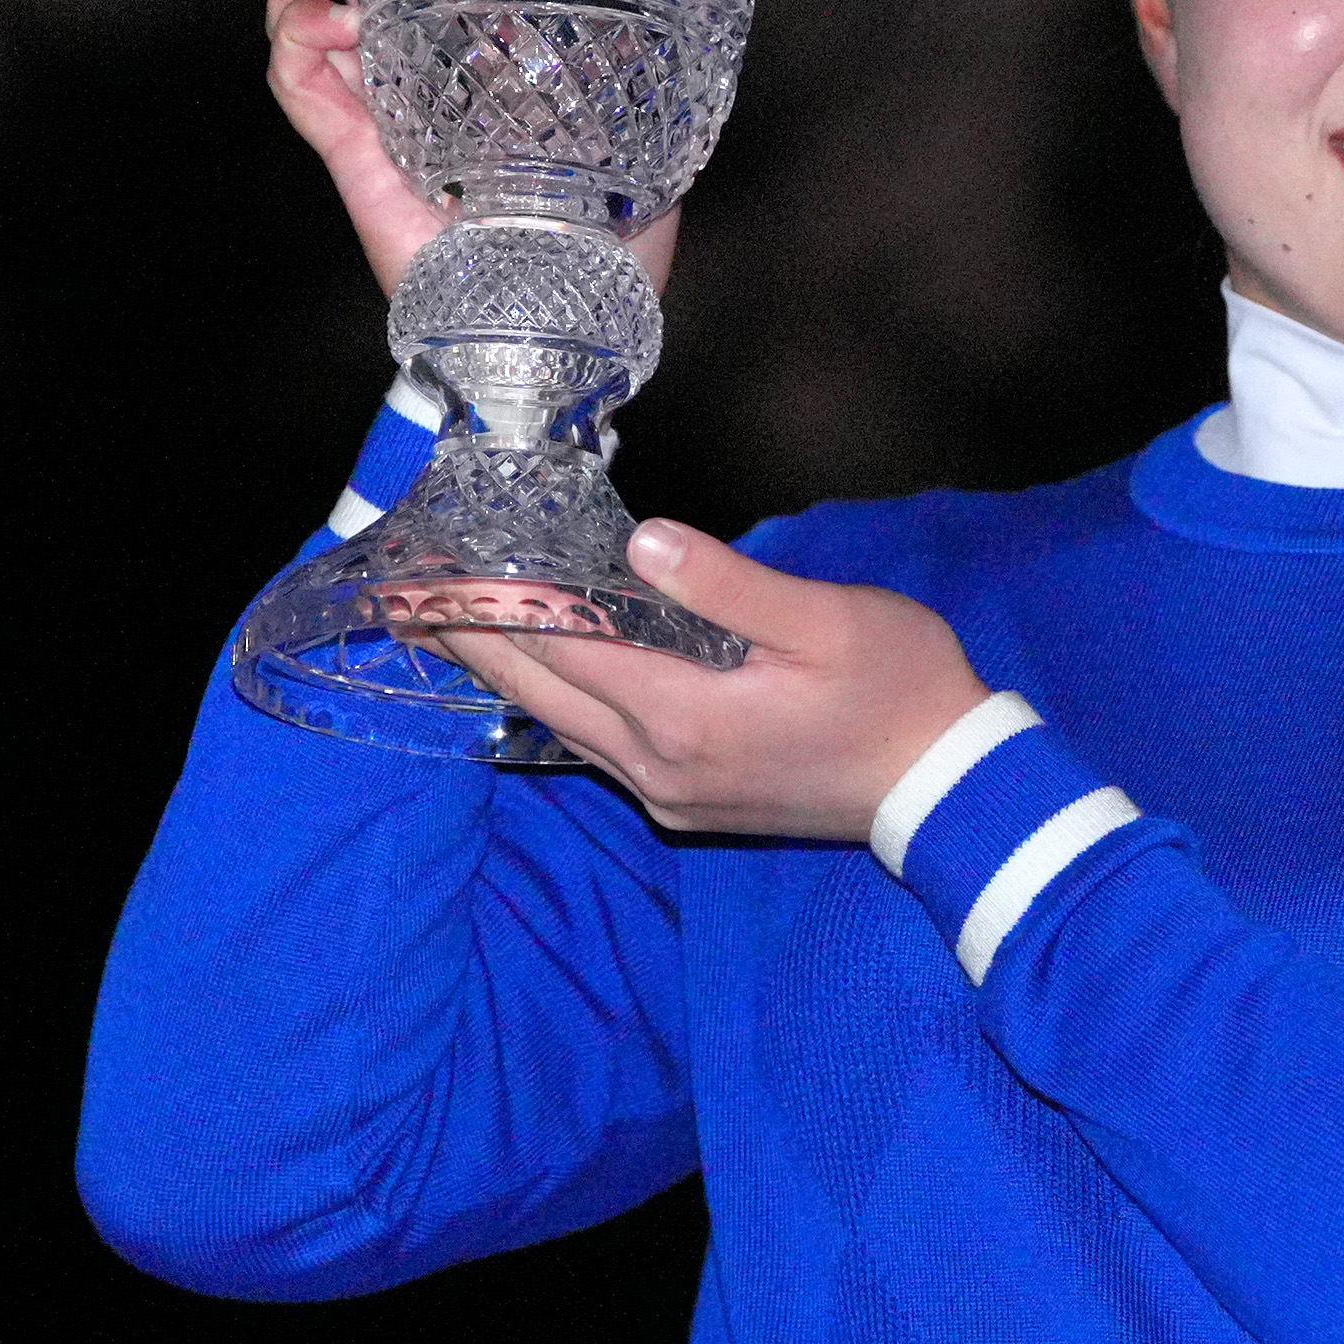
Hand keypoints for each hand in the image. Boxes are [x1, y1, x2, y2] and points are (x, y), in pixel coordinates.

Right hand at [267, 0, 685, 303]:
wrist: (565, 320)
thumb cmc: (601, 234)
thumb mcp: (630, 109)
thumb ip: (625, 27)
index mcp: (481, 36)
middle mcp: (420, 55)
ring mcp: (377, 96)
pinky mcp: (349, 145)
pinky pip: (295, 73)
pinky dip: (305, 38)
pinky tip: (337, 28)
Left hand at [426, 522, 987, 841]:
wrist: (946, 787)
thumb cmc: (901, 688)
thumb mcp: (830, 621)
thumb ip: (730, 585)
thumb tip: (643, 542)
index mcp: (684, 711)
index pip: (558, 642)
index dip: (488, 598)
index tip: (428, 562)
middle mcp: (655, 762)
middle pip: (534, 691)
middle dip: (466, 637)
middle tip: (397, 591)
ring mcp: (665, 790)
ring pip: (554, 725)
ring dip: (498, 673)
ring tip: (442, 627)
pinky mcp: (682, 802)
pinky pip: (590, 748)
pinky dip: (547, 703)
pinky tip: (531, 678)